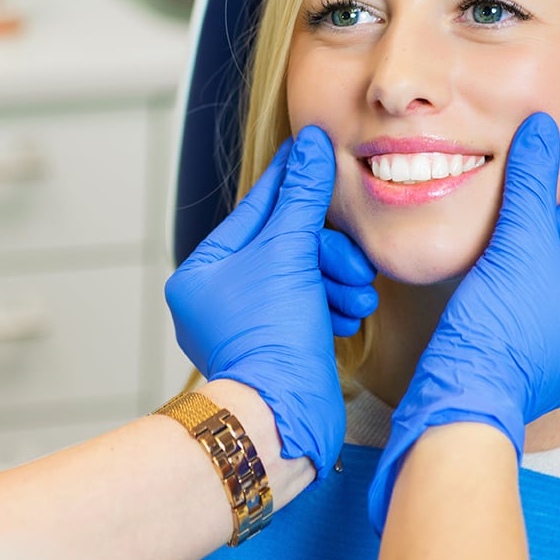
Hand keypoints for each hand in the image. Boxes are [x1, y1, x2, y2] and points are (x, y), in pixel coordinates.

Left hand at [166, 126, 368, 481]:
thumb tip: (310, 144)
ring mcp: (248, 325)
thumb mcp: (289, 252)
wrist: (283, 416)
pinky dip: (333, 307)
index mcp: (202, 271)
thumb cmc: (271, 336)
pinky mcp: (278, 348)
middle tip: (351, 263)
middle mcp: (218, 297)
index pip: (256, 211)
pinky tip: (351, 314)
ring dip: (337, 281)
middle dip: (326, 253)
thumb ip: (302, 196)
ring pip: (304, 277)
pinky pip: (310, 308)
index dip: (291, 183)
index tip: (313, 152)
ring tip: (357, 296)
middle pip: (286, 246)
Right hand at [367, 113, 559, 530]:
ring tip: (520, 234)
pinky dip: (541, 272)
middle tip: (541, 205)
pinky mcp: (553, 360)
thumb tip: (542, 128)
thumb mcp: (518, 243)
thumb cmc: (498, 331)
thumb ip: (531, 181)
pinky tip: (509, 263)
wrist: (460, 399)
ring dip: (557, 247)